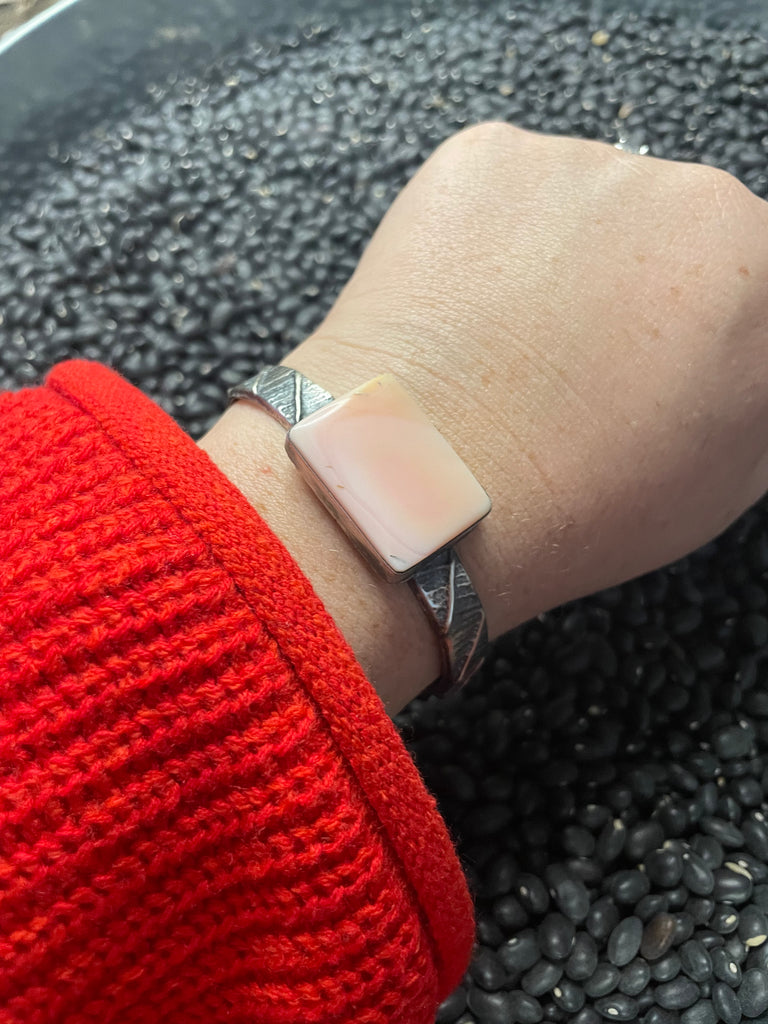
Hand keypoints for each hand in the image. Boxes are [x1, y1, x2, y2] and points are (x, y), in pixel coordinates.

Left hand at [200, 123, 767, 712]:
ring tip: (508, 345)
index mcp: (756, 269)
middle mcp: (684, 192)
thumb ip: (753, 380)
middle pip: (671, 227)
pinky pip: (503, 191)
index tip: (663, 358)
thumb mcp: (725, 475)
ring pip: (583, 204)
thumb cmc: (574, 504)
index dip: (703, 324)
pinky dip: (487, 240)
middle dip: (639, 283)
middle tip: (579, 359)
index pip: (746, 273)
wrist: (425, 490)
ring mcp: (576, 164)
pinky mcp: (482, 158)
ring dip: (561, 256)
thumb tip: (737, 345)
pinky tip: (464, 312)